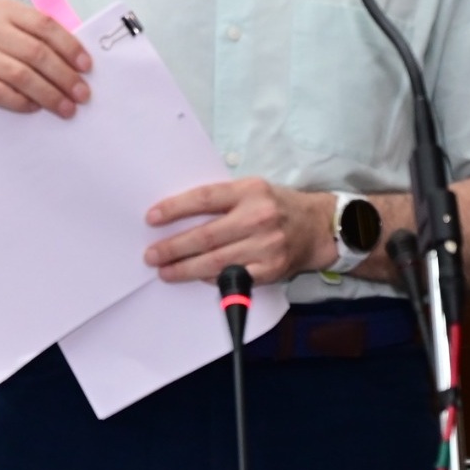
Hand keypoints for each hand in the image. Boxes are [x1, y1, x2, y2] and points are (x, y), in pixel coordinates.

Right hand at [0, 0, 91, 117]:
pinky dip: (20, 101)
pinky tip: (35, 109)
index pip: (45, 25)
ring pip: (19, 74)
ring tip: (66, 108)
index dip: (70, 47)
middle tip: (82, 95)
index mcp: (4, 8)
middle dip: (64, 76)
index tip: (87, 68)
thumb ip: (39, 38)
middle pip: (35, 52)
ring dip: (48, 94)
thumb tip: (80, 61)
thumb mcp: (11, 34)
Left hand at [143, 178, 331, 285]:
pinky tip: (196, 278)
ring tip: (165, 271)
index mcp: (250, 191)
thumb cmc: (277, 206)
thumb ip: (222, 200)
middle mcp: (258, 217)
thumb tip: (179, 216)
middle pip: (206, 235)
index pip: (205, 198)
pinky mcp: (271, 269)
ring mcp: (266, 245)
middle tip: (151, 255)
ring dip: (186, 269)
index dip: (175, 209)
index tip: (152, 218)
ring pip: (217, 261)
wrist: (317, 226)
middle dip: (174, 247)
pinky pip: (234, 278)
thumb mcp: (252, 190)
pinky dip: (212, 280)